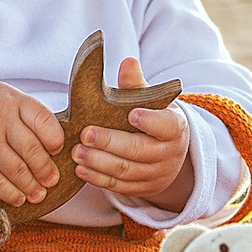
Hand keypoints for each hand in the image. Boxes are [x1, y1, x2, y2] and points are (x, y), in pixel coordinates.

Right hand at [0, 80, 64, 206]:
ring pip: (14, 168)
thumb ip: (37, 120)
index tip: (58, 150)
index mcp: (17, 102)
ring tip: (39, 194)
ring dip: (30, 185)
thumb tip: (62, 149)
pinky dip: (9, 193)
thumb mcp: (16, 102)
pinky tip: (19, 198)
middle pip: (30, 148)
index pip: (42, 120)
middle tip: (52, 180)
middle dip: (45, 168)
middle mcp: (0, 120)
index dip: (55, 138)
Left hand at [74, 57, 193, 209]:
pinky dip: (98, 178)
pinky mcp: (143, 189)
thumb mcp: (152, 101)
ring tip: (77, 151)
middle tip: (86, 134)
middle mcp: (168, 154)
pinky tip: (81, 168)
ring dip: (99, 162)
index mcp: (174, 127)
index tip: (131, 114)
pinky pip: (119, 186)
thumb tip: (128, 61)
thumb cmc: (155, 119)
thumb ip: (137, 84)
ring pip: (126, 171)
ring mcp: (156, 174)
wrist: (169, 153)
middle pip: (138, 150)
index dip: (150, 121)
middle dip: (110, 143)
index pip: (165, 125)